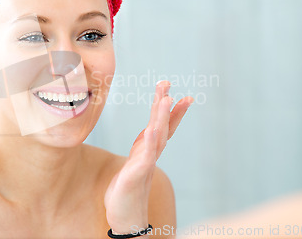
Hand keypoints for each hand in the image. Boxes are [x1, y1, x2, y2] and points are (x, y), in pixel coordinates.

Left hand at [104, 81, 192, 234]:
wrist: (126, 216)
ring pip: (156, 136)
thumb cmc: (128, 188)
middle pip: (161, 125)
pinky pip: (145, 156)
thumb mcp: (136, 160)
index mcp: (148, 148)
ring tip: (166, 99)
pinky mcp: (137, 174)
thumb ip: (145, 145)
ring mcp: (145, 163)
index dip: (170, 108)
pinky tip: (153, 130)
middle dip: (165, 104)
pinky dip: (151, 142)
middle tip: (167, 84)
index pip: (162, 124)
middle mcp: (150, 153)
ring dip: (162, 117)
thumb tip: (152, 130)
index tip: (175, 91)